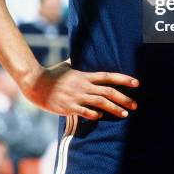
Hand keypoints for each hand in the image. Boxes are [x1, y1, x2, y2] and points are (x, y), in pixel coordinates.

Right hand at [21, 61, 138, 119]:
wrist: (36, 83)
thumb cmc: (52, 74)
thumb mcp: (67, 65)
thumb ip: (77, 63)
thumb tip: (80, 56)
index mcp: (85, 75)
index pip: (108, 76)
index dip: (123, 79)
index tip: (136, 83)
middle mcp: (83, 85)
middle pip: (108, 91)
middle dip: (124, 98)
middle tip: (135, 105)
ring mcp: (76, 96)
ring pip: (100, 102)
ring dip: (114, 108)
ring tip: (125, 114)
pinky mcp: (68, 107)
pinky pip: (84, 111)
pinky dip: (94, 114)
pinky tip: (101, 116)